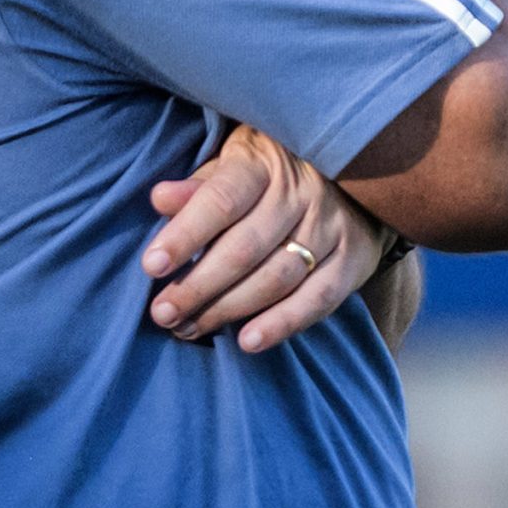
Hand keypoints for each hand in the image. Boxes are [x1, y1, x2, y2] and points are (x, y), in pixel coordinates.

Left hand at [142, 123, 387, 353]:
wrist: (355, 171)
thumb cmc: (270, 175)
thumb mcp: (233, 165)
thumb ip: (198, 188)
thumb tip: (160, 199)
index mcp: (263, 165)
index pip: (220, 201)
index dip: (185, 234)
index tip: (152, 265)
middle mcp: (301, 194)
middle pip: (245, 248)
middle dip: (198, 286)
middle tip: (163, 314)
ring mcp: (331, 227)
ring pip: (276, 278)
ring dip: (229, 309)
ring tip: (189, 329)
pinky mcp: (353, 258)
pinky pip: (318, 298)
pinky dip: (282, 324)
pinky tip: (247, 341)